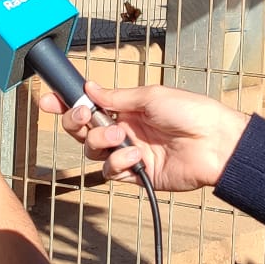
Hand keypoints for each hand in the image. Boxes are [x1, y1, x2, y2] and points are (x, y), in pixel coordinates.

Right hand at [37, 81, 249, 192]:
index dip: (67, 104)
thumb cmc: (191, 112)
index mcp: (127, 108)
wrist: (216, 144)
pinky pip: (113, 173)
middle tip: (84, 117)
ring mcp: (130, 153)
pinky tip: (136, 157)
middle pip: (83, 132)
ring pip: (93, 154)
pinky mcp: (137, 175)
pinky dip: (119, 164)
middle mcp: (125, 130)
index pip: (89, 106)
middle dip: (77, 124)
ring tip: (122, 137)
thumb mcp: (150, 96)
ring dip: (101, 144)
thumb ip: (116, 97)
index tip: (48, 100)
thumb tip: (90, 88)